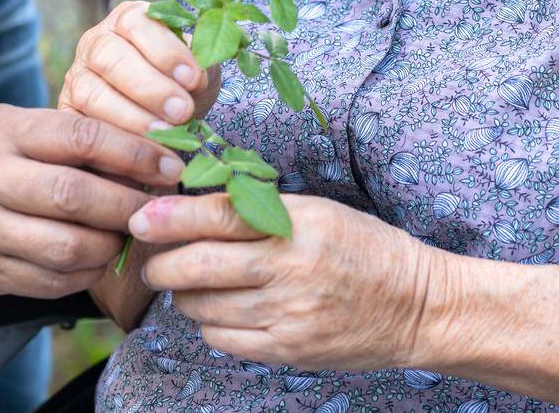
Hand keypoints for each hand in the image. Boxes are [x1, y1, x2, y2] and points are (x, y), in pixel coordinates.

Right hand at [0, 104, 185, 296]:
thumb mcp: (20, 127)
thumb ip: (75, 138)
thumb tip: (153, 156)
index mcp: (0, 131)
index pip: (80, 137)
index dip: (134, 153)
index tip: (168, 165)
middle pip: (73, 196)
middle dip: (127, 204)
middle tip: (156, 208)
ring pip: (65, 247)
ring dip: (110, 244)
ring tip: (127, 233)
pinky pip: (49, 282)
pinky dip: (85, 273)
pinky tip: (98, 258)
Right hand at [58, 1, 221, 134]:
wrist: (167, 118)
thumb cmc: (183, 85)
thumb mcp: (198, 68)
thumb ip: (198, 66)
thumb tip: (194, 79)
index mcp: (128, 20)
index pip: (136, 24)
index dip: (165, 51)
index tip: (192, 78)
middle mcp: (95, 43)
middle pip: (109, 58)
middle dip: (149, 87)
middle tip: (181, 112)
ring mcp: (77, 78)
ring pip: (91, 93)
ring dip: (131, 117)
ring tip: (166, 135)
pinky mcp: (68, 114)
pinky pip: (81, 127)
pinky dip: (112, 142)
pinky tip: (141, 153)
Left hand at [130, 193, 443, 369]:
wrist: (416, 305)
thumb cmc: (364, 248)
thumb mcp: (320, 212)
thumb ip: (263, 210)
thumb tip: (196, 208)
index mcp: (300, 224)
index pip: (220, 217)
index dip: (172, 217)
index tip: (142, 217)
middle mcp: (291, 269)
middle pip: (200, 267)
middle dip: (163, 265)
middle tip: (153, 262)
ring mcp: (289, 314)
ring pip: (204, 308)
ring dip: (185, 296)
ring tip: (190, 286)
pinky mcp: (288, 350)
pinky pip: (224, 339)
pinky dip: (210, 324)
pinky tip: (222, 311)